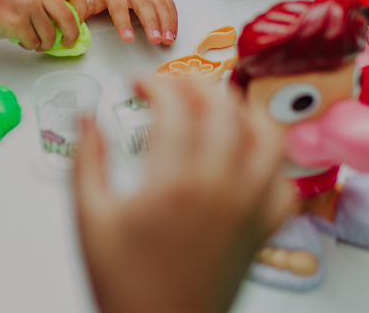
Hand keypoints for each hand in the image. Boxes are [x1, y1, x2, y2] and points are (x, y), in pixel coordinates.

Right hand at [0, 0, 87, 51]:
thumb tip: (69, 19)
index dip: (82, 10)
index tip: (80, 21)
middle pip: (68, 17)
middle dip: (71, 35)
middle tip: (68, 42)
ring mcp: (27, 4)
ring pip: (50, 34)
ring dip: (44, 43)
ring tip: (34, 41)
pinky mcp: (16, 22)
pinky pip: (33, 42)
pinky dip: (29, 45)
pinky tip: (20, 39)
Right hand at [74, 78, 292, 312]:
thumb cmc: (123, 285)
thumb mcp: (88, 219)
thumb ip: (86, 160)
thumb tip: (85, 115)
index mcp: (174, 183)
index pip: (175, 106)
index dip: (155, 83)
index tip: (138, 83)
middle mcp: (220, 189)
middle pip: (224, 110)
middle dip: (196, 85)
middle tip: (172, 86)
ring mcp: (248, 209)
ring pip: (267, 138)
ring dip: (243, 111)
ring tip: (217, 106)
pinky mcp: (262, 232)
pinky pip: (284, 184)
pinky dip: (272, 162)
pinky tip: (247, 155)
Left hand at [84, 0, 177, 44]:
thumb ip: (84, 8)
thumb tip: (73, 24)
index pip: (119, 7)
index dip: (123, 23)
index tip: (128, 38)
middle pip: (144, 6)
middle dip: (151, 23)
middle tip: (154, 40)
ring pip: (160, 6)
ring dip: (165, 24)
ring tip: (166, 40)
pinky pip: (170, 5)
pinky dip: (173, 20)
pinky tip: (172, 34)